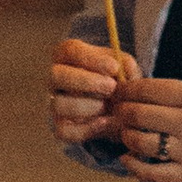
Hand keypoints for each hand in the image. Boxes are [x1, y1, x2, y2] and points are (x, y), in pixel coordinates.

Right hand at [49, 34, 130, 152]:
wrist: (118, 110)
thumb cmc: (117, 80)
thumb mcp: (125, 68)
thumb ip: (126, 65)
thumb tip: (122, 70)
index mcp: (68, 55)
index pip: (69, 50)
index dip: (91, 59)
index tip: (114, 68)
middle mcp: (56, 78)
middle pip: (55, 75)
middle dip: (85, 82)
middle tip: (111, 87)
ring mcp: (55, 102)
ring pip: (58, 104)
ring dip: (87, 106)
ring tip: (107, 105)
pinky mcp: (60, 126)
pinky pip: (64, 131)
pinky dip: (87, 128)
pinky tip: (104, 121)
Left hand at [109, 73, 181, 181]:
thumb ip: (172, 92)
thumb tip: (132, 91)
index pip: (149, 89)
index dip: (127, 89)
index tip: (120, 90)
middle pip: (140, 115)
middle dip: (122, 111)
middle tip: (118, 110)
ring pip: (142, 143)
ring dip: (126, 136)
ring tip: (126, 132)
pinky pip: (153, 173)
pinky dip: (134, 166)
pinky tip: (127, 157)